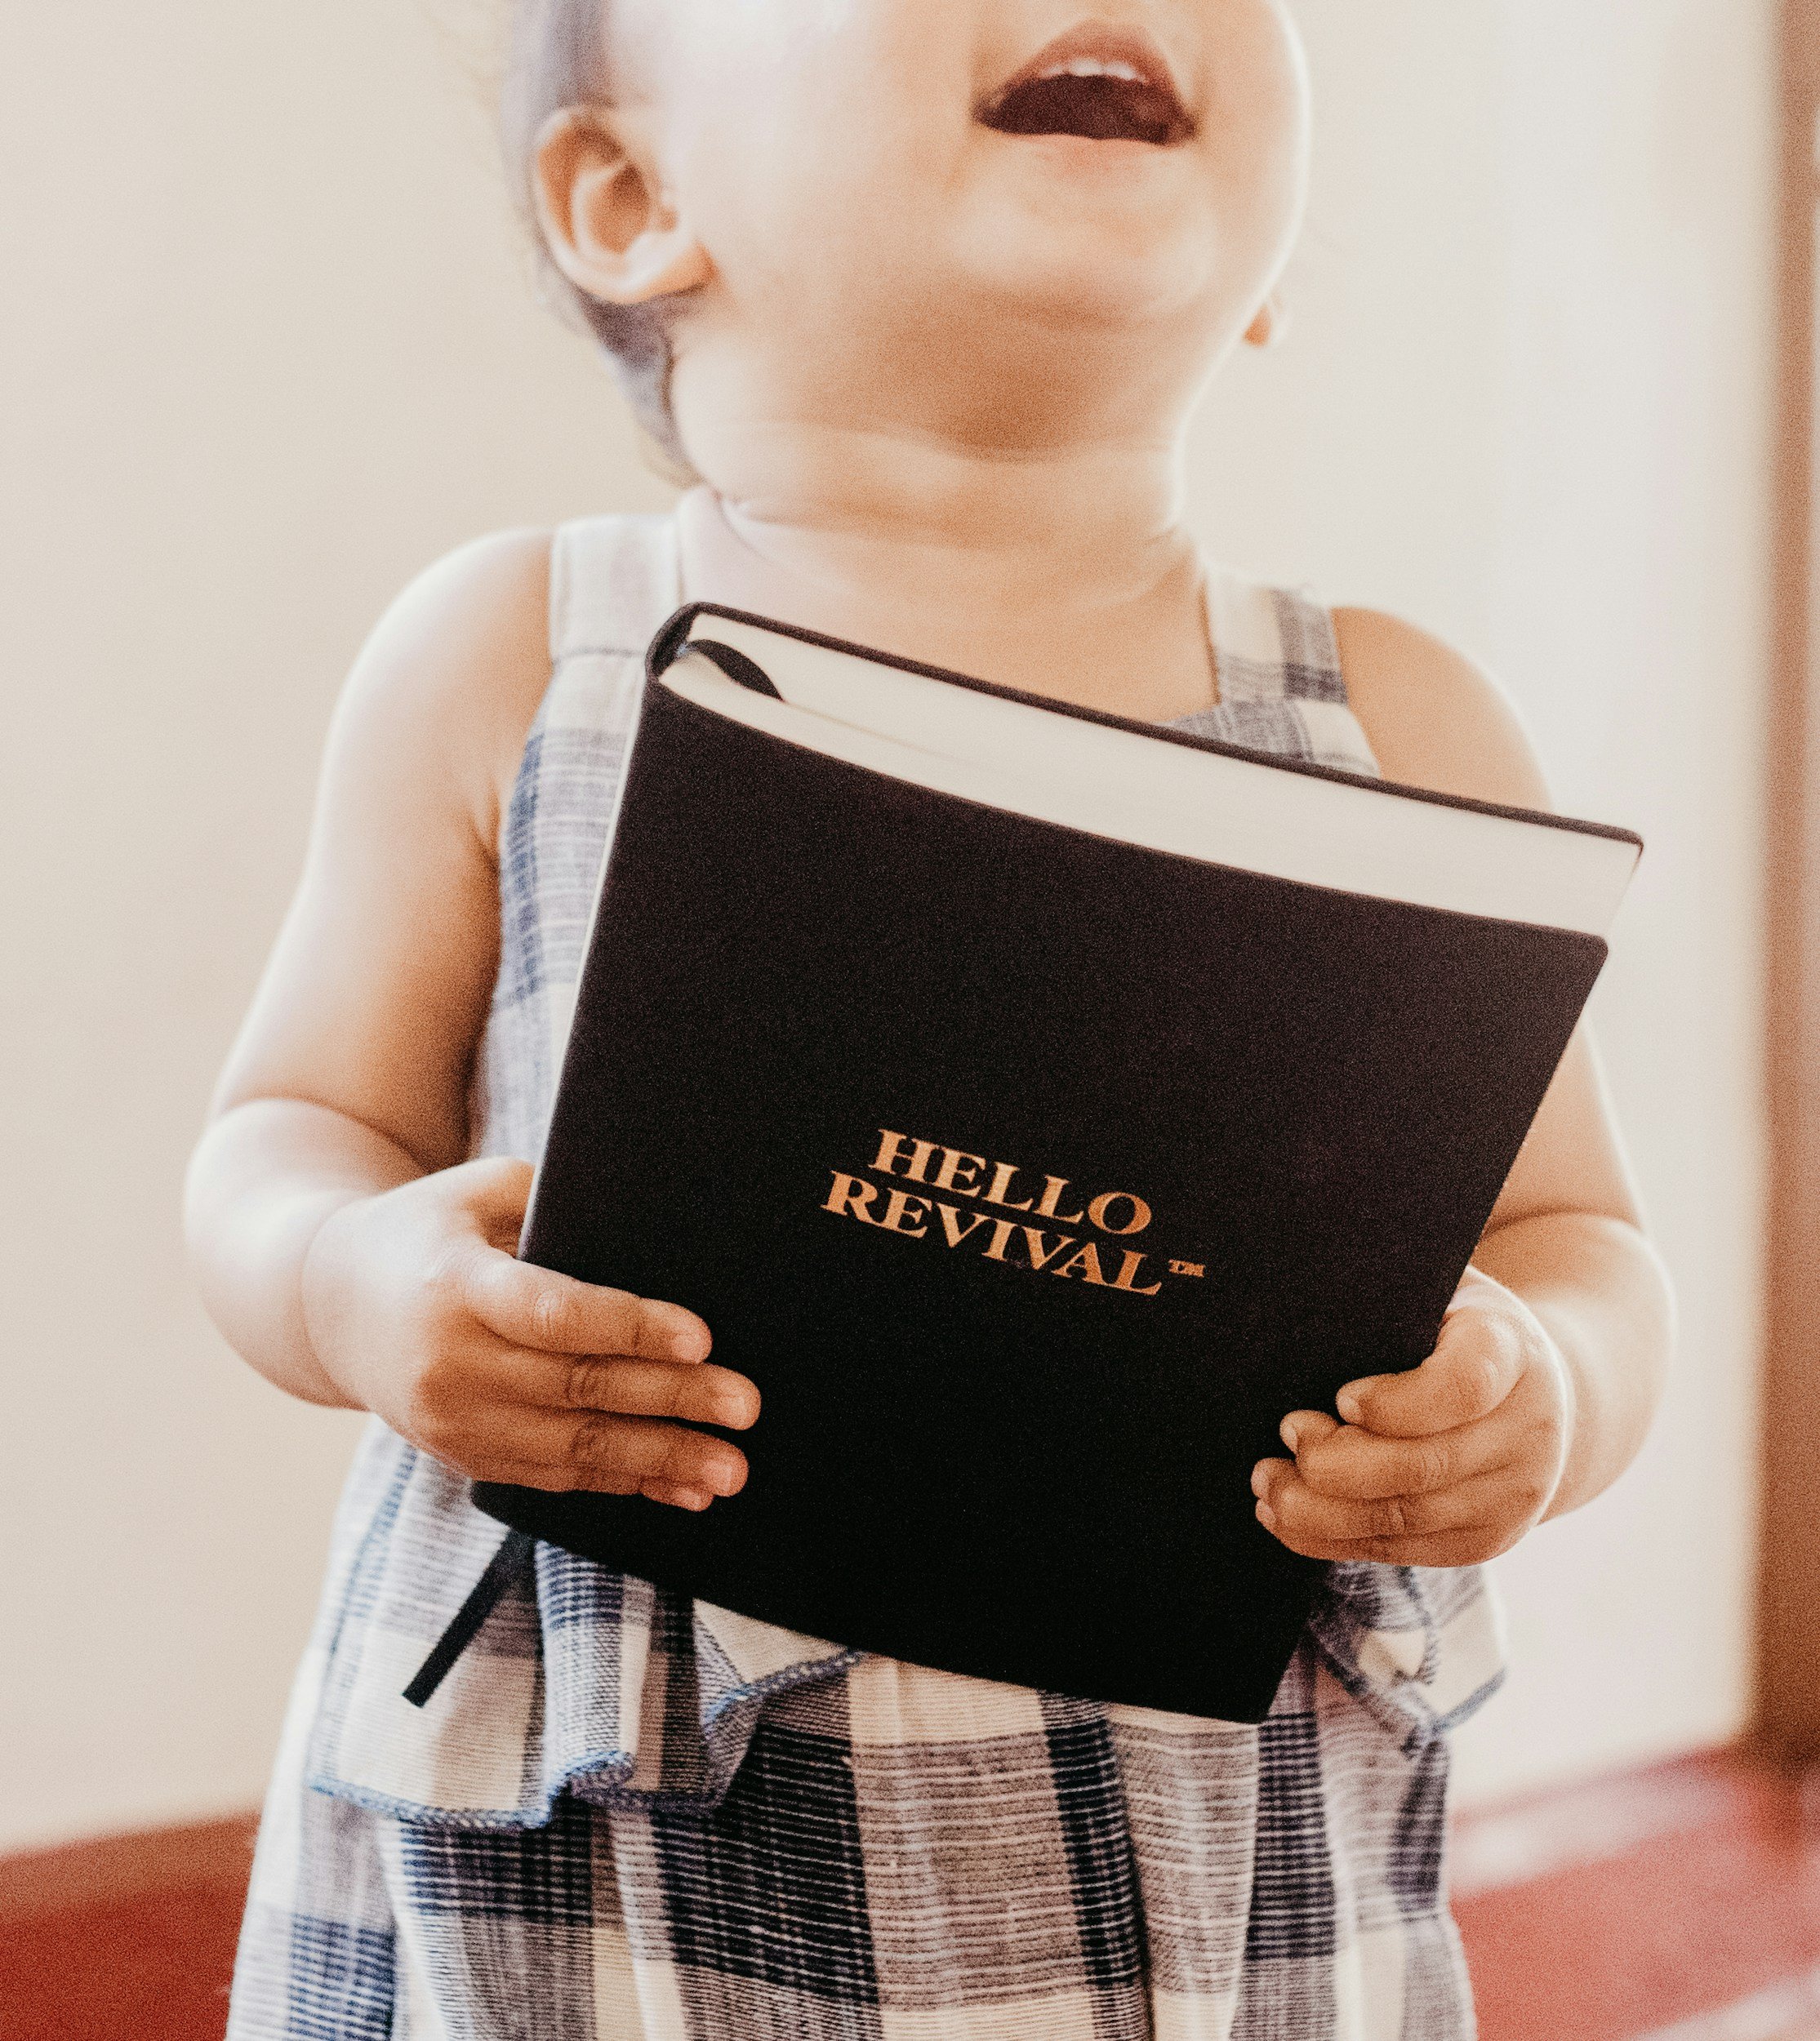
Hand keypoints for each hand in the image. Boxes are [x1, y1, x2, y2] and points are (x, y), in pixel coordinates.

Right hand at [300, 1155, 757, 1509]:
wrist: (328, 1306)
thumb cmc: (429, 1230)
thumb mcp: (477, 1192)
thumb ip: (553, 1205)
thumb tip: (653, 1229)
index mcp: (456, 1287)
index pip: (554, 1313)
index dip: (630, 1326)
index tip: (701, 1336)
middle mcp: (451, 1364)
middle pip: (578, 1388)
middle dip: (672, 1400)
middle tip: (746, 1405)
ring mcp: (455, 1423)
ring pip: (574, 1449)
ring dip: (661, 1461)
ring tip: (730, 1468)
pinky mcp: (466, 1459)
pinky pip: (557, 1477)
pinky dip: (624, 1484)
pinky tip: (682, 1488)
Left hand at [1249, 1264, 1574, 1565]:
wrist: (1541, 1398)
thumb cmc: (1457, 1330)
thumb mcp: (1441, 1291)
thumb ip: (1387, 1295)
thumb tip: (1295, 1288)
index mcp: (1512, 1352)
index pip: (1463, 1386)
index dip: (1396, 1402)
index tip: (1340, 1396)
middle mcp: (1526, 1431)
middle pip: (1422, 1467)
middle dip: (1336, 1463)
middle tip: (1285, 1436)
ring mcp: (1511, 1496)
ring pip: (1404, 1518)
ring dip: (1320, 1509)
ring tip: (1268, 1483)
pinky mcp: (1486, 1540)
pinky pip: (1401, 1551)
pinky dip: (1334, 1540)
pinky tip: (1288, 1517)